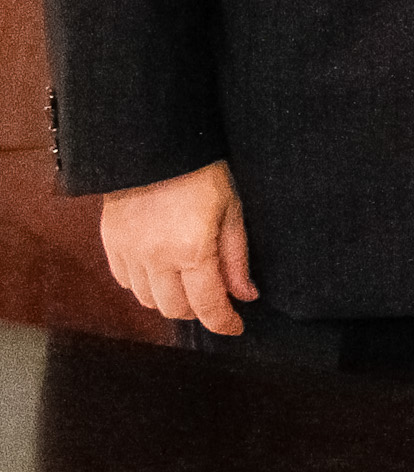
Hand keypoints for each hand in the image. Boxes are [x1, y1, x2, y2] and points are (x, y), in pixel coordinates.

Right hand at [100, 160, 253, 335]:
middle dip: (199, 311)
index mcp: (192, 251)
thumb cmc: (202, 172)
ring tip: (189, 282)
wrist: (155, 144)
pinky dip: (145, 285)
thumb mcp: (232, 209)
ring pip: (148, 300)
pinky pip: (126, 282)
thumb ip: (236, 257)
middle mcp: (156, 259)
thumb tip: (246, 295)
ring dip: (171, 299)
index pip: (207, 305)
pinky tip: (161, 271)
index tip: (235, 327)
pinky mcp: (111, 244)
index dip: (224, 323)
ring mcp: (129, 253)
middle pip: (175, 309)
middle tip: (215, 299)